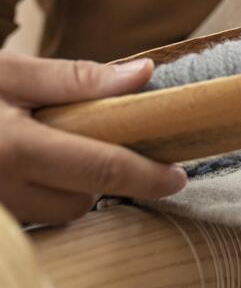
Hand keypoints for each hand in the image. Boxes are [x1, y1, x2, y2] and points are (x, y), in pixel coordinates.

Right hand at [0, 52, 186, 224]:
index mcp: (13, 149)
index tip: (177, 177)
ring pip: (54, 214)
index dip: (146, 176)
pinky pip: (30, 214)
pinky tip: (37, 167)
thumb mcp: (9, 73)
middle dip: (103, 179)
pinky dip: (43, 194)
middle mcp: (2, 189)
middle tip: (107, 145)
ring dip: (70, 189)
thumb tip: (143, 74)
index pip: (100, 170)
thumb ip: (74, 78)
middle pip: (80, 202)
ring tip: (58, 149)